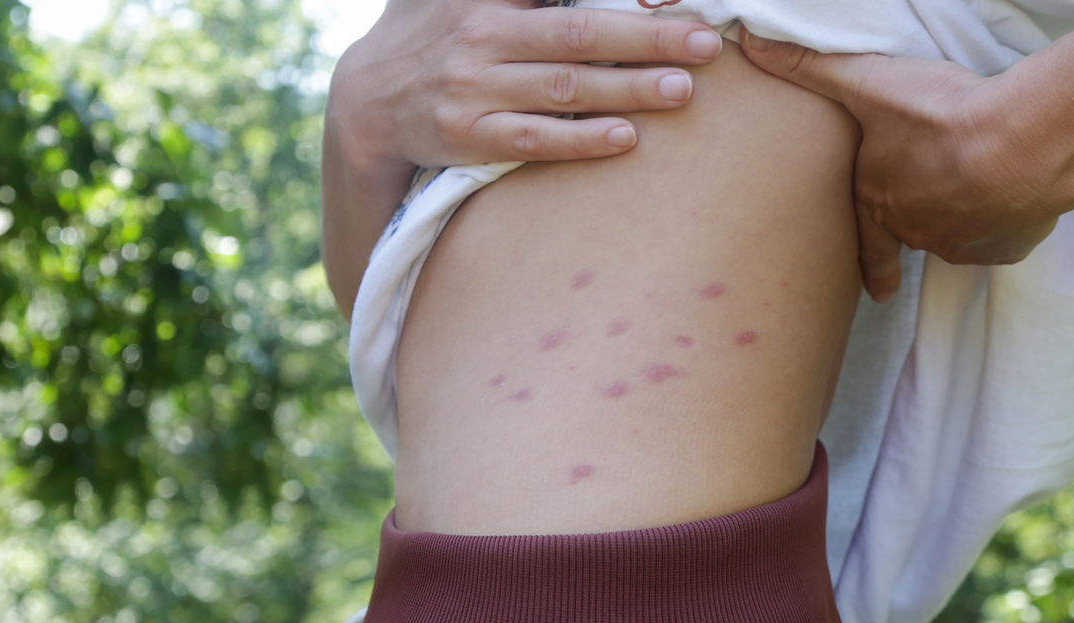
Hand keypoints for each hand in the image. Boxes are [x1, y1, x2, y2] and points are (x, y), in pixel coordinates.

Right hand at [328, 0, 723, 176]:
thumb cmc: (435, 32)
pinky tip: (626, 137)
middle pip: (580, 32)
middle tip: (706, 42)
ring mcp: (474, 87)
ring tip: (683, 90)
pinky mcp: (470, 136)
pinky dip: (582, 138)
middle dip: (649, 38)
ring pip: (565, 87)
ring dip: (629, 89)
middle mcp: (482, 33)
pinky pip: (535, 139)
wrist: (367, 100)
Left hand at [740, 27, 1060, 300]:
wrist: (1018, 145)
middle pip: (917, 230)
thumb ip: (812, 68)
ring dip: (966, 216)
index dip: (874, 267)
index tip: (879, 291)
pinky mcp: (1009, 244)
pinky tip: (1012, 195)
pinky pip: (1003, 236)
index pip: (869, 246)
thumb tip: (750, 43)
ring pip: (961, 233)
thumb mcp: (868, 84)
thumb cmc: (937, 118)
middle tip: (938, 208)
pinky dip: (1006, 219)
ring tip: (980, 190)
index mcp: (881, 204)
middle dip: (924, 219)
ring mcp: (965, 242)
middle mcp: (919, 232)